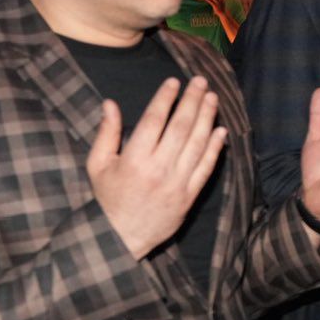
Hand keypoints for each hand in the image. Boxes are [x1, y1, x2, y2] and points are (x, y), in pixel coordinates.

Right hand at [87, 77, 227, 259]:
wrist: (121, 238)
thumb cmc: (108, 198)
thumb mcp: (98, 165)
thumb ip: (106, 133)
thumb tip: (110, 103)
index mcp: (134, 159)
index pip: (154, 121)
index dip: (166, 99)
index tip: (174, 82)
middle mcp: (159, 169)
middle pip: (181, 127)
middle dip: (192, 101)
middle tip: (201, 81)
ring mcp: (178, 182)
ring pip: (198, 144)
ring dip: (207, 118)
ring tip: (212, 98)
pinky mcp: (190, 195)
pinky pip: (206, 167)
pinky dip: (216, 148)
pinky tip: (221, 130)